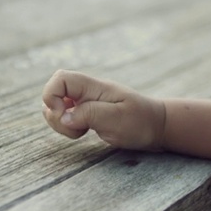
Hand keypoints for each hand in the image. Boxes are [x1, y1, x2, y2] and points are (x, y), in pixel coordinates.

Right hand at [42, 70, 165, 150]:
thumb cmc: (141, 122)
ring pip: (56, 106)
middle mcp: (87, 92)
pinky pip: (65, 115)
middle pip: (54, 92)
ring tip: (81, 131)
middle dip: (54, 114)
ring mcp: (86, 102)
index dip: (52, 96)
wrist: (158, 127)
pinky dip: (67, 126)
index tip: (66, 117)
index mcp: (94, 87)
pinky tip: (83, 132)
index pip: (60, 79)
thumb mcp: (117, 119)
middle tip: (76, 129)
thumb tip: (64, 118)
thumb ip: (89, 115)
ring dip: (60, 122)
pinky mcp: (87, 113)